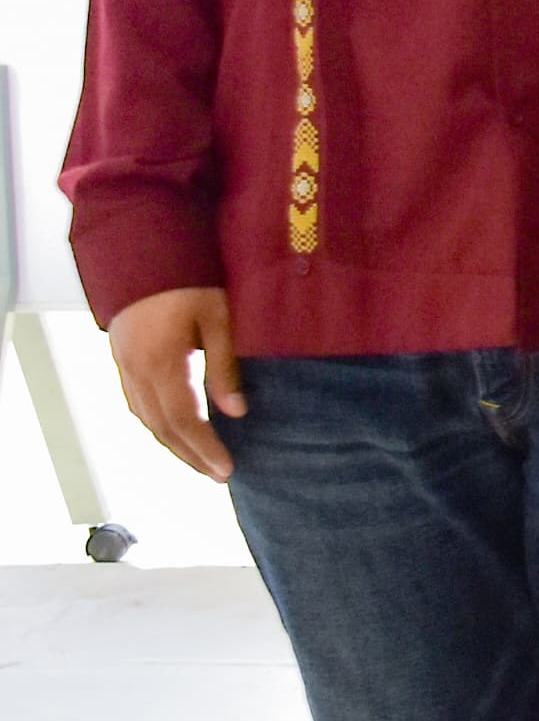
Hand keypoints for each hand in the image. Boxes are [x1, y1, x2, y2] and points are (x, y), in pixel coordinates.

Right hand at [108, 284, 242, 481]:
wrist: (144, 247)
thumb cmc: (190, 277)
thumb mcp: (218, 318)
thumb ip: (223, 367)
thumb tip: (235, 412)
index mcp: (159, 363)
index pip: (181, 421)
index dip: (203, 448)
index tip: (226, 469)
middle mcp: (134, 370)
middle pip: (160, 427)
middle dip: (189, 454)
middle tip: (218, 473)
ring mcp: (122, 364)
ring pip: (144, 417)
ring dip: (171, 442)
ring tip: (200, 459)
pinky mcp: (121, 357)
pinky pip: (136, 402)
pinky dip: (156, 422)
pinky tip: (175, 429)